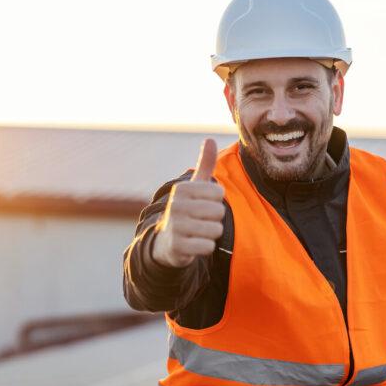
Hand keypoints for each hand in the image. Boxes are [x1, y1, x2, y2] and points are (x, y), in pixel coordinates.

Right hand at [152, 139, 225, 267]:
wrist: (167, 241)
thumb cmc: (187, 209)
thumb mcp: (195, 186)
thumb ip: (205, 164)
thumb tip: (209, 138)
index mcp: (182, 189)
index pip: (219, 193)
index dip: (216, 201)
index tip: (203, 204)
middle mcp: (175, 205)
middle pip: (219, 212)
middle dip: (215, 219)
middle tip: (200, 220)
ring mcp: (175, 226)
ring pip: (216, 230)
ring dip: (211, 234)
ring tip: (198, 231)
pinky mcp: (177, 247)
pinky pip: (208, 247)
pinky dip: (206, 247)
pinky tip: (194, 244)